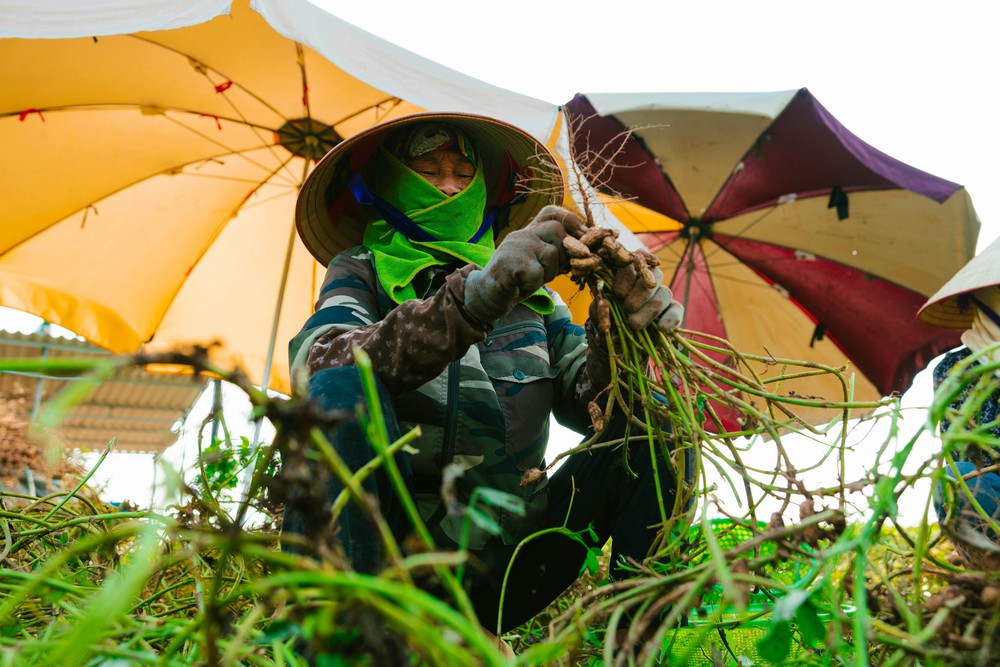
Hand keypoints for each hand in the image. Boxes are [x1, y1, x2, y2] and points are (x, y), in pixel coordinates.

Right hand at [464, 206, 583, 322]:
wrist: (485, 294)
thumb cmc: (516, 279)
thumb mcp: (537, 261)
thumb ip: (555, 251)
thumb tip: (586, 249)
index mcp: (528, 232)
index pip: (551, 212)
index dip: (571, 220)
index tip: (583, 236)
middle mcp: (522, 234)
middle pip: (556, 230)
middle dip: (565, 252)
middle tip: (556, 269)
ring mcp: (516, 247)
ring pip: (552, 253)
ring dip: (550, 272)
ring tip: (534, 279)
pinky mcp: (511, 263)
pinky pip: (538, 272)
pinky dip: (534, 283)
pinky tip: (523, 285)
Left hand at [605, 262, 684, 332]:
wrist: (617, 339)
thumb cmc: (607, 319)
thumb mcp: (599, 311)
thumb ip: (602, 304)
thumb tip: (607, 300)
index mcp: (629, 274)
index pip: (633, 264)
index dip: (628, 277)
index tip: (619, 294)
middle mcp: (649, 281)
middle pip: (655, 276)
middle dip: (640, 294)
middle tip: (628, 308)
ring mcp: (663, 295)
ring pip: (665, 293)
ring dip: (649, 310)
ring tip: (634, 324)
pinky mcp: (673, 310)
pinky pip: (677, 309)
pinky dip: (670, 319)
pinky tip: (661, 328)